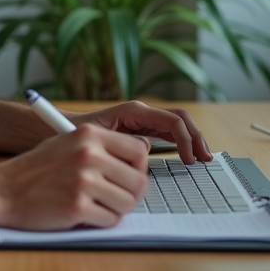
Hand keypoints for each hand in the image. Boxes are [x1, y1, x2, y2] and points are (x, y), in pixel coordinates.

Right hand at [0, 124, 148, 230]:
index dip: (138, 167)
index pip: (139, 150)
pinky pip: (110, 220)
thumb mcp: (66, 143)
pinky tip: (83, 215)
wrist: (2, 190)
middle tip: (113, 197)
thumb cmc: (35, 169)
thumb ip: (99, 148)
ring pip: (127, 203)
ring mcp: (83, 181)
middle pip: (139, 181)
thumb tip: (135, 161)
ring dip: (115, 209)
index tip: (128, 176)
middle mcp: (89, 154)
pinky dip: (101, 222)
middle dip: (130, 194)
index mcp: (89, 134)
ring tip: (96, 205)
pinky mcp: (76, 207)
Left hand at [71, 101, 211, 164]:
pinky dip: (182, 142)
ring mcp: (144, 120)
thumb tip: (146, 148)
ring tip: (203, 157)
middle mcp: (142, 112)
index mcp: (134, 111)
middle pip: (180, 119)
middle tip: (205, 158)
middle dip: (195, 137)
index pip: (171, 121)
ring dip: (192, 139)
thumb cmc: (77, 133)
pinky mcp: (142, 129)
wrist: (64, 129)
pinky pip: (169, 132)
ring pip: (177, 125)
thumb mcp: (100, 138)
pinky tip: (188, 156)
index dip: (185, 139)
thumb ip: (123, 141)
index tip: (189, 159)